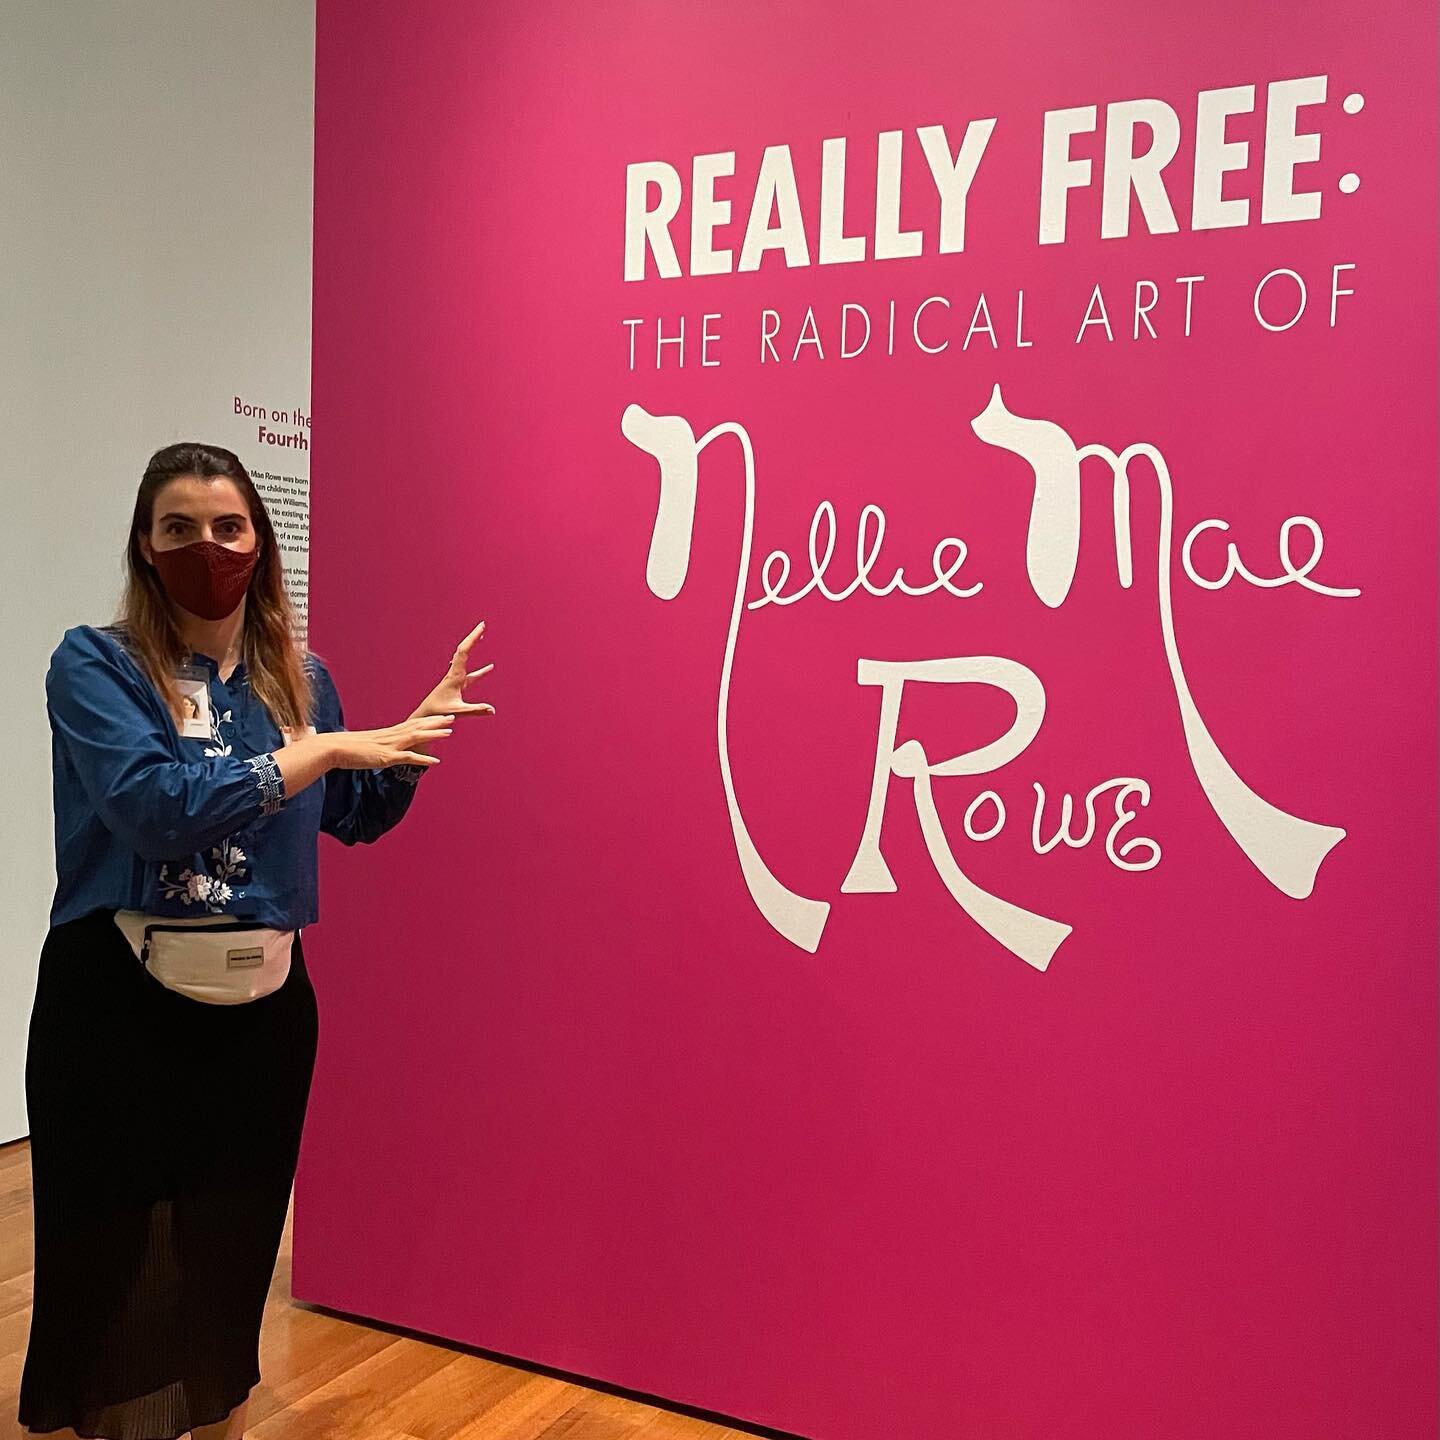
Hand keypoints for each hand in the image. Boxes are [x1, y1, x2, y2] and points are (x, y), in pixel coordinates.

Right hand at [327, 714, 455, 770]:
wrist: (333, 748)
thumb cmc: (346, 748)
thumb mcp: (366, 746)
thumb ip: (377, 747)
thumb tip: (381, 751)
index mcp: (387, 733)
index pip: (411, 724)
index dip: (427, 720)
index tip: (439, 716)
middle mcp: (391, 736)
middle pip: (417, 726)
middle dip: (435, 722)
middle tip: (452, 717)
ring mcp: (389, 746)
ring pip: (416, 737)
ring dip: (433, 734)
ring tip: (449, 732)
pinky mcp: (386, 757)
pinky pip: (408, 757)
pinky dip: (423, 758)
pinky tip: (435, 761)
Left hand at [410, 620, 495, 725]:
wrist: (425, 715)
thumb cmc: (438, 713)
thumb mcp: (458, 711)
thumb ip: (476, 710)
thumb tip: (492, 710)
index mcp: (454, 676)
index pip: (464, 652)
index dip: (473, 639)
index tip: (482, 628)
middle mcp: (454, 673)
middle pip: (463, 650)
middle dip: (473, 637)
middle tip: (482, 625)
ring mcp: (455, 678)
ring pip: (465, 658)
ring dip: (473, 646)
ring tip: (482, 636)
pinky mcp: (457, 685)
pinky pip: (471, 673)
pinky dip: (480, 670)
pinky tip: (489, 668)